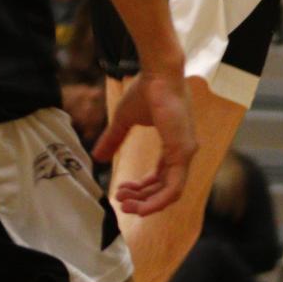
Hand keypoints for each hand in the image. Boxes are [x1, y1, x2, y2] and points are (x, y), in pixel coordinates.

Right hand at [96, 67, 196, 215]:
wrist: (157, 74)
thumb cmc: (146, 90)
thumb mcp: (124, 120)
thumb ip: (113, 139)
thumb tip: (97, 157)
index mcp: (173, 145)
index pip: (162, 177)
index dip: (141, 189)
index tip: (120, 190)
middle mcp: (182, 151)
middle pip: (164, 188)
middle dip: (141, 199)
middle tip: (119, 200)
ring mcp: (185, 152)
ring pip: (169, 193)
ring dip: (147, 204)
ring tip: (124, 205)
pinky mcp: (183, 152)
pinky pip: (174, 188)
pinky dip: (157, 202)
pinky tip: (139, 207)